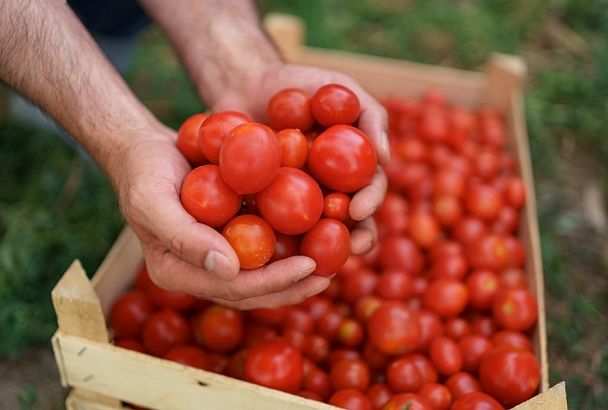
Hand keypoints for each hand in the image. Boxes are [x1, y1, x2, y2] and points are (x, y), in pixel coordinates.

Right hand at [115, 126, 329, 308]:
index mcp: (179, 273)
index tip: (308, 266)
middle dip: (291, 287)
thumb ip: (185, 238)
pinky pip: (261, 248)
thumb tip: (230, 270)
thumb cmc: (144, 173)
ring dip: (295, 274)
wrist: (145, 150)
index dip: (272, 282)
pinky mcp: (229, 236)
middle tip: (328, 275)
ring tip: (331, 265)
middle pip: (251, 291)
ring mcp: (216, 255)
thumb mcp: (154, 202)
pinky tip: (317, 237)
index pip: (231, 289)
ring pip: (260, 274)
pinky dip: (288, 245)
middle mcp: (200, 271)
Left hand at [213, 62, 389, 253]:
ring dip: (317, 250)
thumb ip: (370, 115)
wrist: (248, 83)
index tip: (359, 209)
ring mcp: (296, 201)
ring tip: (313, 261)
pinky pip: (269, 226)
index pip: (368, 192)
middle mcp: (329, 190)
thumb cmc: (301, 83)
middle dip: (353, 238)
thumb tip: (385, 156)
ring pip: (311, 234)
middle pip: (347, 222)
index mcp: (351, 170)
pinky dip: (272, 240)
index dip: (369, 203)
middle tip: (349, 247)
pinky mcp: (263, 205)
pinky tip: (268, 253)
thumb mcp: (341, 88)